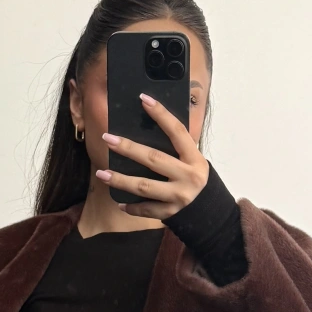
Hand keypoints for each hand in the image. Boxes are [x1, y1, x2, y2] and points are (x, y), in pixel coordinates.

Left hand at [95, 93, 208, 218]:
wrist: (210, 212)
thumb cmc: (194, 178)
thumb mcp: (192, 161)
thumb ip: (176, 148)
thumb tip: (145, 126)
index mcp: (195, 158)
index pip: (177, 132)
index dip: (161, 115)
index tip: (143, 99)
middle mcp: (188, 177)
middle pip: (154, 159)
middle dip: (128, 148)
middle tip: (107, 138)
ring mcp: (179, 197)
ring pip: (144, 186)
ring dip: (120, 180)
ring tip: (101, 173)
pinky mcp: (170, 213)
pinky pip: (146, 209)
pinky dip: (131, 207)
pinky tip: (119, 202)